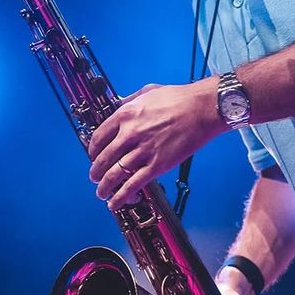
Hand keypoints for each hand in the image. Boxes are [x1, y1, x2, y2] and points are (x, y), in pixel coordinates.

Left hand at [88, 78, 221, 210]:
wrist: (203, 108)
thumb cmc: (180, 98)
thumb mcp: (148, 91)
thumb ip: (131, 99)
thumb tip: (122, 103)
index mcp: (125, 114)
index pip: (98, 137)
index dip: (92, 150)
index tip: (93, 156)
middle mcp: (130, 133)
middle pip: (102, 158)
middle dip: (95, 171)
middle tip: (94, 177)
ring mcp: (143, 150)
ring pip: (114, 174)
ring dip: (104, 186)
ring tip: (101, 193)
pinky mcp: (158, 165)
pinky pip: (134, 184)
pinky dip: (121, 196)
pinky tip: (115, 202)